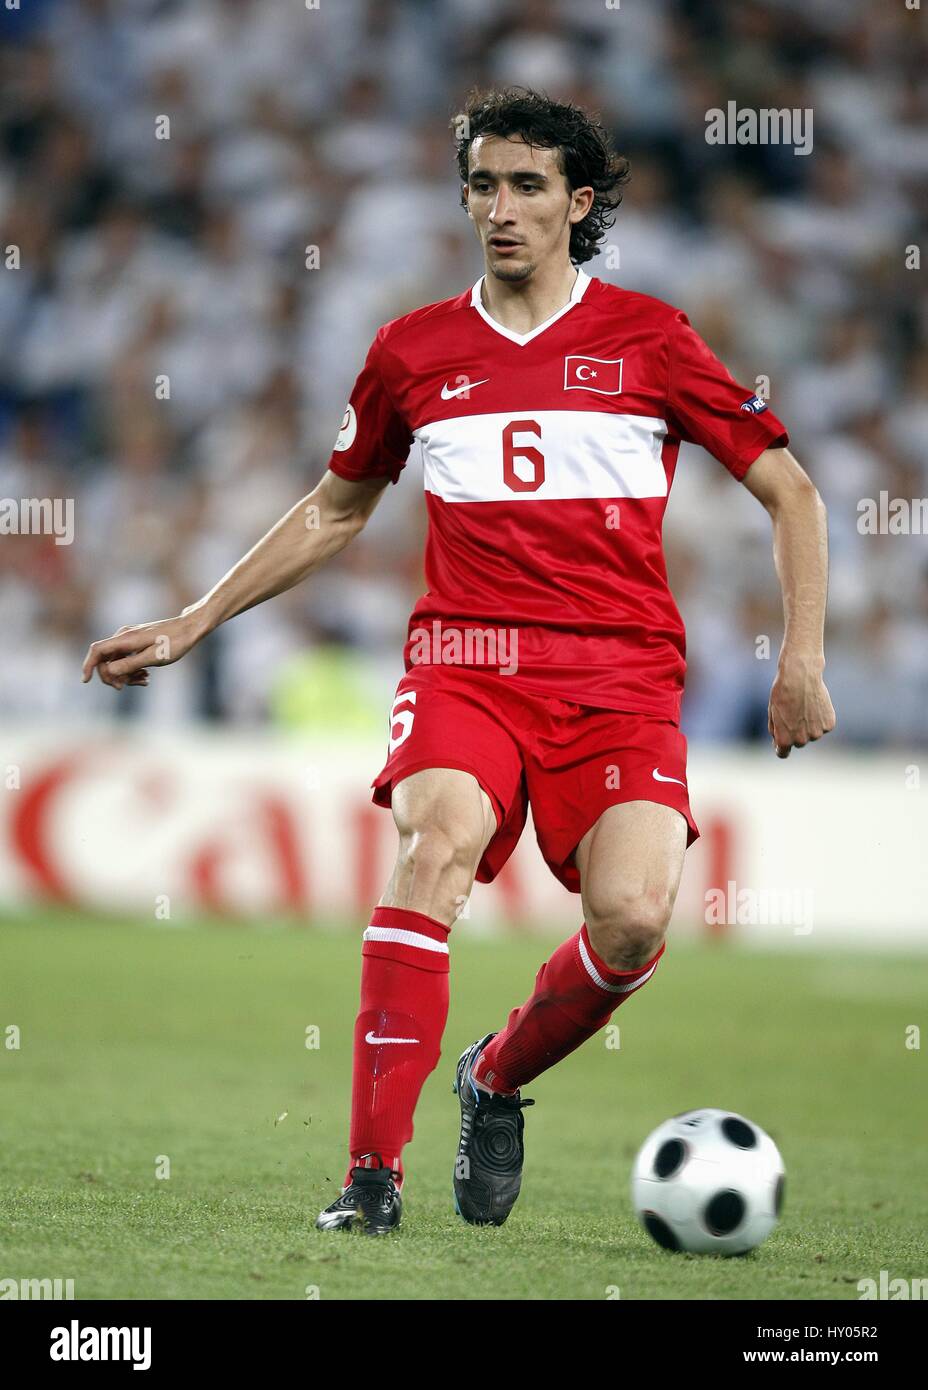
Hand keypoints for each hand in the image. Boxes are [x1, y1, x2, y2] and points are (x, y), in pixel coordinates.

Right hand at [81, 610, 205, 690]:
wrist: (190, 628)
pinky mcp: (136, 642)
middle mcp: (124, 636)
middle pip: (105, 659)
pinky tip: (146, 676)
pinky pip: (126, 658)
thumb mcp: (153, 658)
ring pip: (117, 661)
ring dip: (125, 675)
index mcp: (125, 639)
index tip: (85, 681)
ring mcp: (129, 639)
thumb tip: (108, 672)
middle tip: (126, 687)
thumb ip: (130, 665)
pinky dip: (132, 669)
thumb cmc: (175, 643)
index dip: (88, 665)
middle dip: (112, 676)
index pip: (97, 650)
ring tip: (144, 681)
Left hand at [768, 655, 835, 757]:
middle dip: (795, 732)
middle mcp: (801, 740)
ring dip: (809, 725)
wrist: (800, 677)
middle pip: (798, 742)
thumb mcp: (773, 713)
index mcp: (784, 739)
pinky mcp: (829, 724)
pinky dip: (820, 718)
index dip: (781, 747)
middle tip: (794, 712)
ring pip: (812, 734)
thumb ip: (776, 731)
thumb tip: (780, 743)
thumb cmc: (782, 694)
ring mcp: (817, 733)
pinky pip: (823, 726)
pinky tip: (815, 705)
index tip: (782, 741)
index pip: (783, 753)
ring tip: (804, 706)